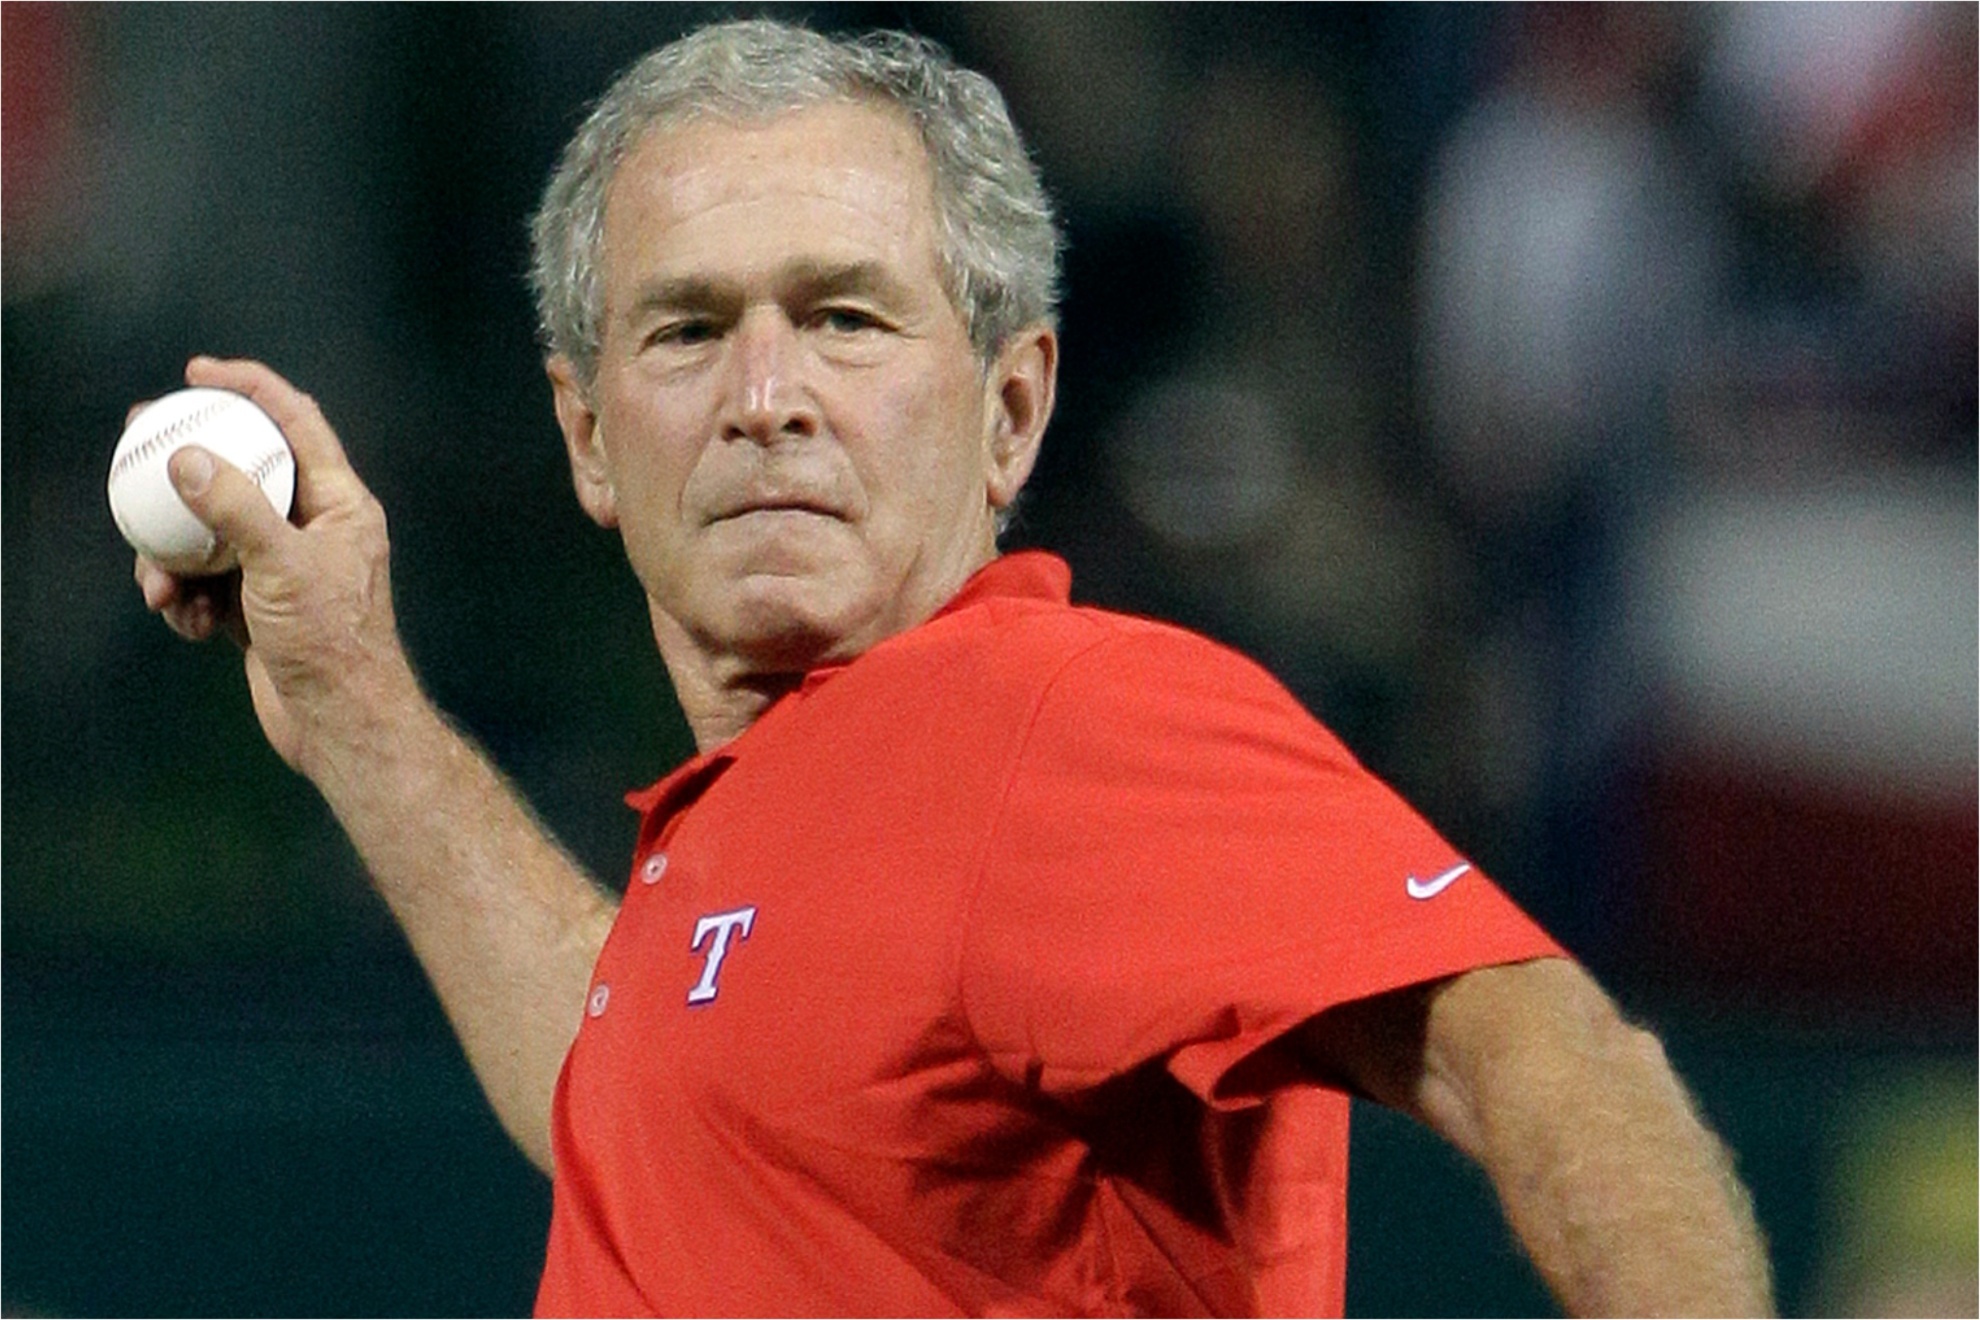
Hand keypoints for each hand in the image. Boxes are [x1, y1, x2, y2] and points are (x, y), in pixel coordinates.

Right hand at [133, 356, 417, 776]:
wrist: (340, 723)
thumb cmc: (332, 643)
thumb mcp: (282, 566)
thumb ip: (236, 508)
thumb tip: (188, 458)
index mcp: (340, 504)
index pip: (297, 423)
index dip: (251, 388)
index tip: (198, 373)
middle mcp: (316, 528)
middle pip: (245, 473)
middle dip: (189, 467)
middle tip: (137, 448)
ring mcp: (285, 568)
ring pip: (213, 533)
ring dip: (175, 553)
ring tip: (160, 585)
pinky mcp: (260, 606)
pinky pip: (208, 582)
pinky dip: (189, 598)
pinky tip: (187, 623)